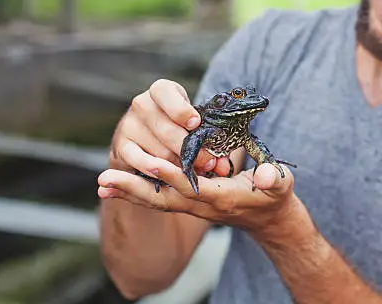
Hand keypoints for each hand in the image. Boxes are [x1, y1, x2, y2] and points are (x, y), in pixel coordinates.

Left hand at [98, 158, 297, 232]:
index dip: (171, 174)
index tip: (149, 161)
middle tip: (104, 181)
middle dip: (134, 189)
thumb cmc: (274, 195)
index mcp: (222, 197)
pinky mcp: (189, 202)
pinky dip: (137, 192)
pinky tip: (115, 187)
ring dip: (129, 191)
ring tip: (101, 183)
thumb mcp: (280, 184)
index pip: (192, 187)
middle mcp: (202, 205)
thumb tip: (265, 176)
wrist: (268, 218)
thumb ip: (272, 179)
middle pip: (164, 198)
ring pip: (157, 199)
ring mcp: (193, 206)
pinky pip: (159, 198)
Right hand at [105, 79, 230, 181]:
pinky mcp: (121, 147)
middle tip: (209, 163)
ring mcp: (128, 126)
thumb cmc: (178, 128)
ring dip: (179, 165)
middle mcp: (141, 104)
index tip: (195, 123)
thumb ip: (209, 141)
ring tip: (196, 172)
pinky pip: (142, 163)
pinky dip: (160, 172)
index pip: (165, 93)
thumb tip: (222, 165)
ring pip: (159, 151)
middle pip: (167, 129)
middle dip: (191, 149)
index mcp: (161, 90)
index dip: (181, 110)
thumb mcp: (193, 126)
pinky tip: (173, 177)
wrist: (146, 140)